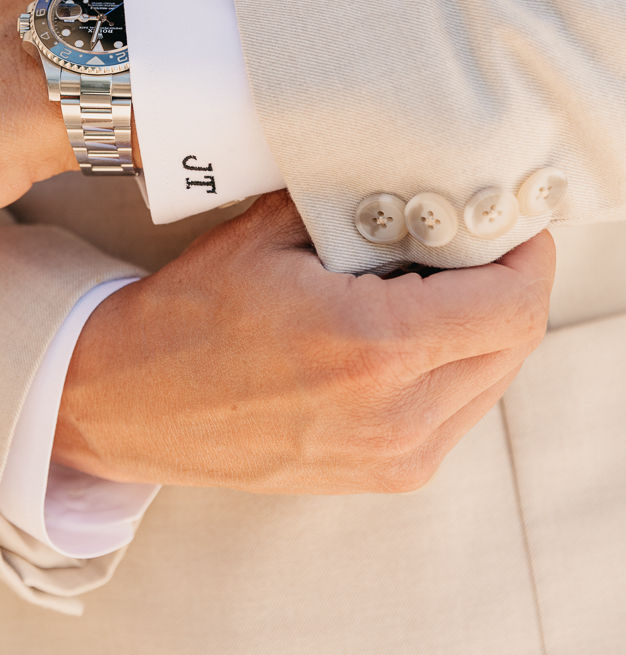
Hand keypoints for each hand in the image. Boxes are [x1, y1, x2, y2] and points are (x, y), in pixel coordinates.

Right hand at [53, 190, 553, 493]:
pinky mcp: (383, 476)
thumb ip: (358, 205)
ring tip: (433, 284)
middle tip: (473, 242)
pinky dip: (453, 364)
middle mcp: (395, 416)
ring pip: (494, 379)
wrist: (128, 405)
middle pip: (515, 343)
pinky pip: (457, 411)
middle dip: (509, 283)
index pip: (512, 304)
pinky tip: (406, 331)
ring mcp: (393, 457)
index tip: (509, 221)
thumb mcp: (269, 235)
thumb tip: (425, 178)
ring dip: (483, 326)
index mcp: (372, 347)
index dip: (526, 253)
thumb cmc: (187, 316)